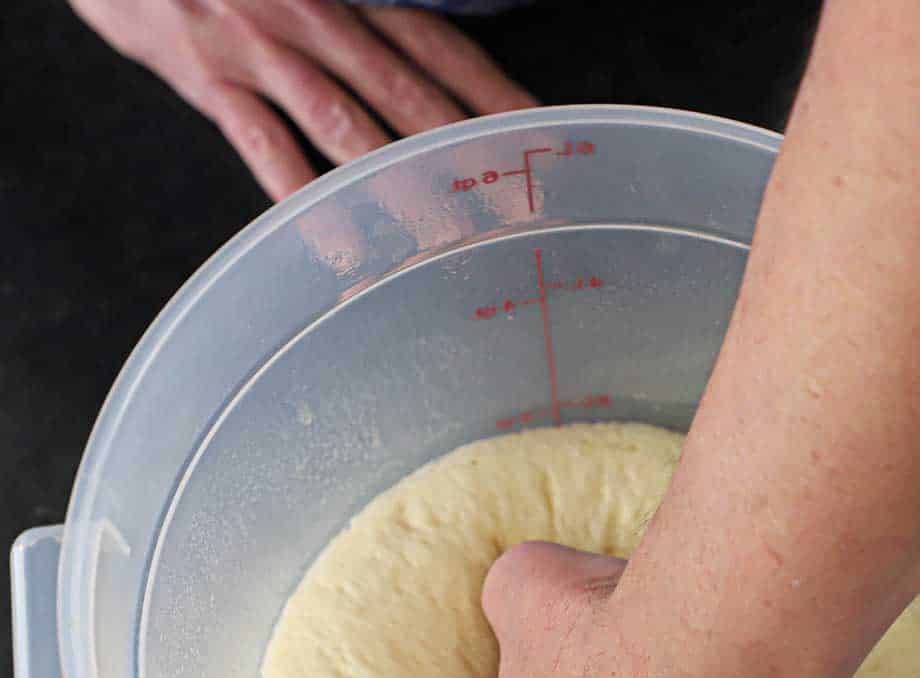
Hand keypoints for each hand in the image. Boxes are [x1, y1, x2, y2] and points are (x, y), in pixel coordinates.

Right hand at [69, 0, 536, 200]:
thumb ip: (369, 40)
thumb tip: (432, 103)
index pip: (442, 52)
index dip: (496, 97)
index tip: (542, 141)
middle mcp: (318, 18)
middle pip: (409, 95)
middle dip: (465, 155)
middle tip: (513, 209)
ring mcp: (263, 47)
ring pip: (346, 124)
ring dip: (398, 185)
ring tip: (444, 239)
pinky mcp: (210, 76)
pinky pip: (264, 144)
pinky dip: (302, 197)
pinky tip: (338, 245)